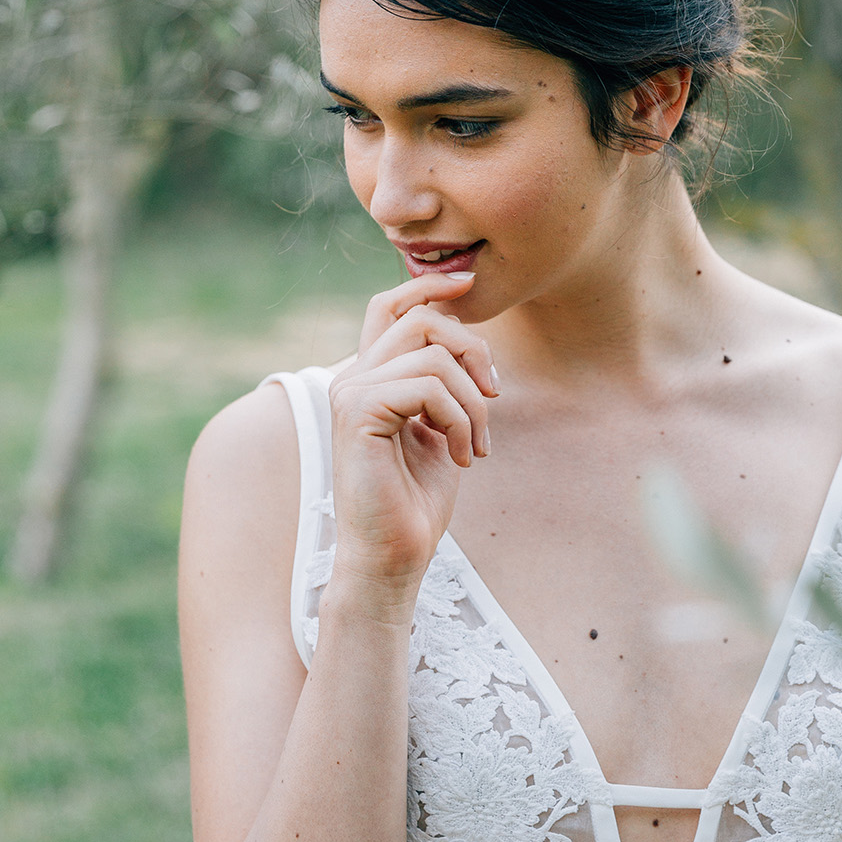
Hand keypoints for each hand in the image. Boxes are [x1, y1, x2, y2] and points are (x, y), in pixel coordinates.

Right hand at [326, 275, 497, 598]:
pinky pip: (429, 385)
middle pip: (421, 317)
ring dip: (473, 401)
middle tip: (492, 398)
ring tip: (474, 445)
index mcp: (368, 378)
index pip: (390, 306)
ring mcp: (349, 392)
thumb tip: (467, 341)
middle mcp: (352, 378)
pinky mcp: (357, 412)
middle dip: (473, 350)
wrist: (392, 557)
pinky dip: (459, 419)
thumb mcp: (440, 430)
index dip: (430, 286)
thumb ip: (444, 384)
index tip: (470, 284)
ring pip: (433, 353)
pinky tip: (460, 456)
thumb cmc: (416, 503)